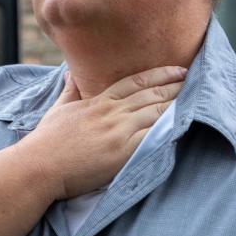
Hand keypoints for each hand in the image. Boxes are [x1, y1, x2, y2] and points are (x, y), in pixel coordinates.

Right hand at [17, 66, 185, 199]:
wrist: (40, 165)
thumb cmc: (46, 140)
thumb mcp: (59, 108)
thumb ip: (70, 89)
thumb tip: (70, 71)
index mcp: (99, 101)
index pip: (135, 82)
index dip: (159, 74)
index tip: (177, 69)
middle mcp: (112, 113)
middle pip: (151, 95)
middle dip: (175, 86)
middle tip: (194, 79)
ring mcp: (118, 132)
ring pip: (156, 113)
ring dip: (177, 105)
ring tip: (196, 98)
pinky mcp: (122, 152)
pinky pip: (153, 137)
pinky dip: (169, 130)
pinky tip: (184, 125)